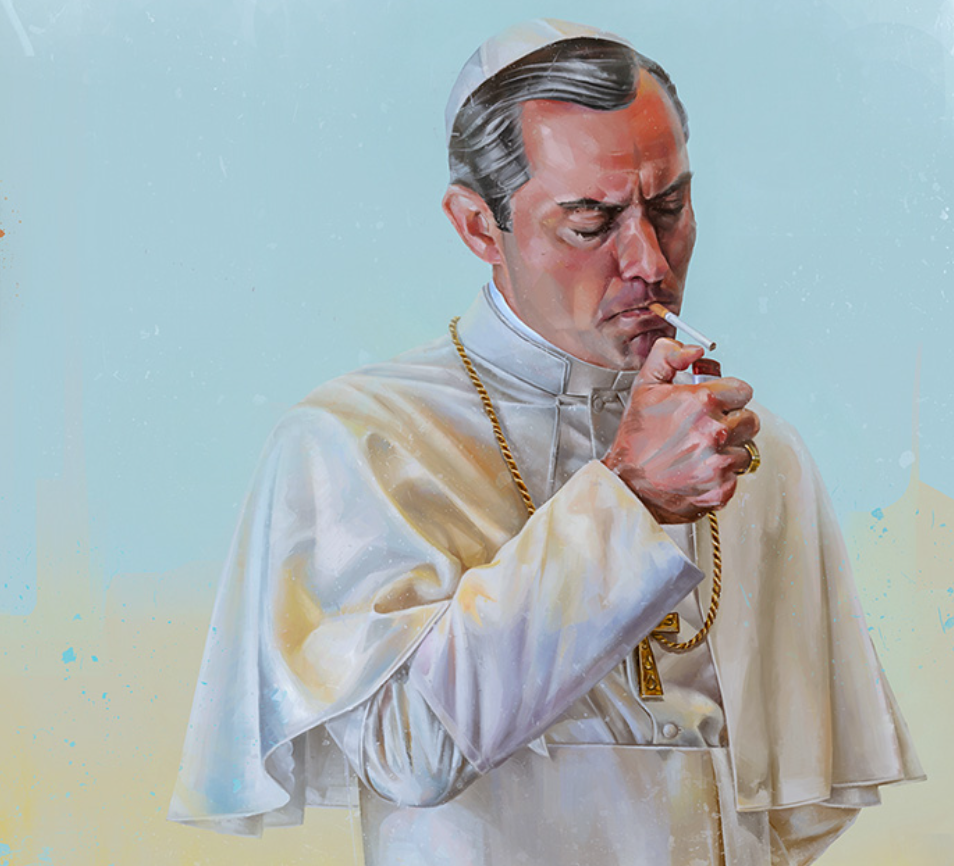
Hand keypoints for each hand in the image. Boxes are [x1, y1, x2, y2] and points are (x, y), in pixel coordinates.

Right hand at [602, 338, 759, 523]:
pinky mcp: (722, 487)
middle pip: (750, 420)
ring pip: (746, 449)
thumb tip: (693, 349)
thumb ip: (667, 357)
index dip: (729, 396)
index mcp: (701, 402)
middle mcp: (714, 431)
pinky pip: (737, 476)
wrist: (628, 485)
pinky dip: (722, 475)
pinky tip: (700, 470)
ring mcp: (719, 461)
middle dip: (733, 422)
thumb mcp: (644, 388)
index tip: (717, 404)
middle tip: (707, 429)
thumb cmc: (635, 440)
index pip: (743, 391)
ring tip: (702, 451)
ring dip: (729, 449)